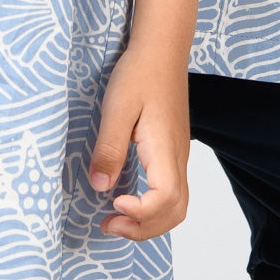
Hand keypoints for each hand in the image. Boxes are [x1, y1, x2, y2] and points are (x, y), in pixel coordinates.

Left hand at [87, 44, 190, 240]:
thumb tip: (100, 186)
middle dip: (143, 229)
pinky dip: (153, 208)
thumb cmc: (140, 73)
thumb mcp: (117, 107)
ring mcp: (179, 156)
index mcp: (165, 149)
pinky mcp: (173, 152)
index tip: (113, 202)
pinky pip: (173, 192)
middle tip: (109, 223)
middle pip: (176, 212)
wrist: (162, 50)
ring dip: (149, 222)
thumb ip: (109, 148)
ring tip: (116, 217)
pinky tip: (127, 198)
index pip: (166, 200)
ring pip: (177, 206)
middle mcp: (178, 158)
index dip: (141, 212)